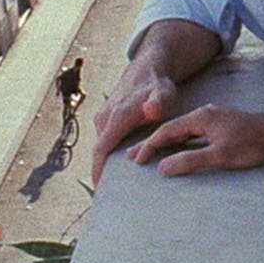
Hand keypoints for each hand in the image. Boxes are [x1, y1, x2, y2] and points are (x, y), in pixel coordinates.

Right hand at [91, 60, 178, 184]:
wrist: (149, 66)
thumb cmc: (158, 83)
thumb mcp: (164, 93)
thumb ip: (159, 103)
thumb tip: (151, 110)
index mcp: (116, 117)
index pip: (101, 150)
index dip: (99, 172)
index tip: (101, 191)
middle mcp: (105, 117)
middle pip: (99, 152)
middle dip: (102, 172)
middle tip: (112, 196)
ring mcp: (103, 117)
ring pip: (103, 146)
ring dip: (107, 163)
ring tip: (118, 185)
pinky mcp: (106, 118)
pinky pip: (106, 140)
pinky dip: (111, 153)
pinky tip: (122, 163)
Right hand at [126, 104, 263, 176]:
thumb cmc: (253, 145)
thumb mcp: (220, 156)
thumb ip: (190, 161)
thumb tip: (163, 168)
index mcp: (200, 118)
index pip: (166, 131)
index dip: (149, 146)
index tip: (136, 160)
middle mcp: (204, 114)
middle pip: (171, 129)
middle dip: (151, 143)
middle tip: (132, 156)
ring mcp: (213, 118)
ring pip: (181, 131)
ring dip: (165, 143)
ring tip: (149, 154)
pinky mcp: (221, 125)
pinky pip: (192, 133)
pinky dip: (179, 142)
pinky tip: (177, 150)